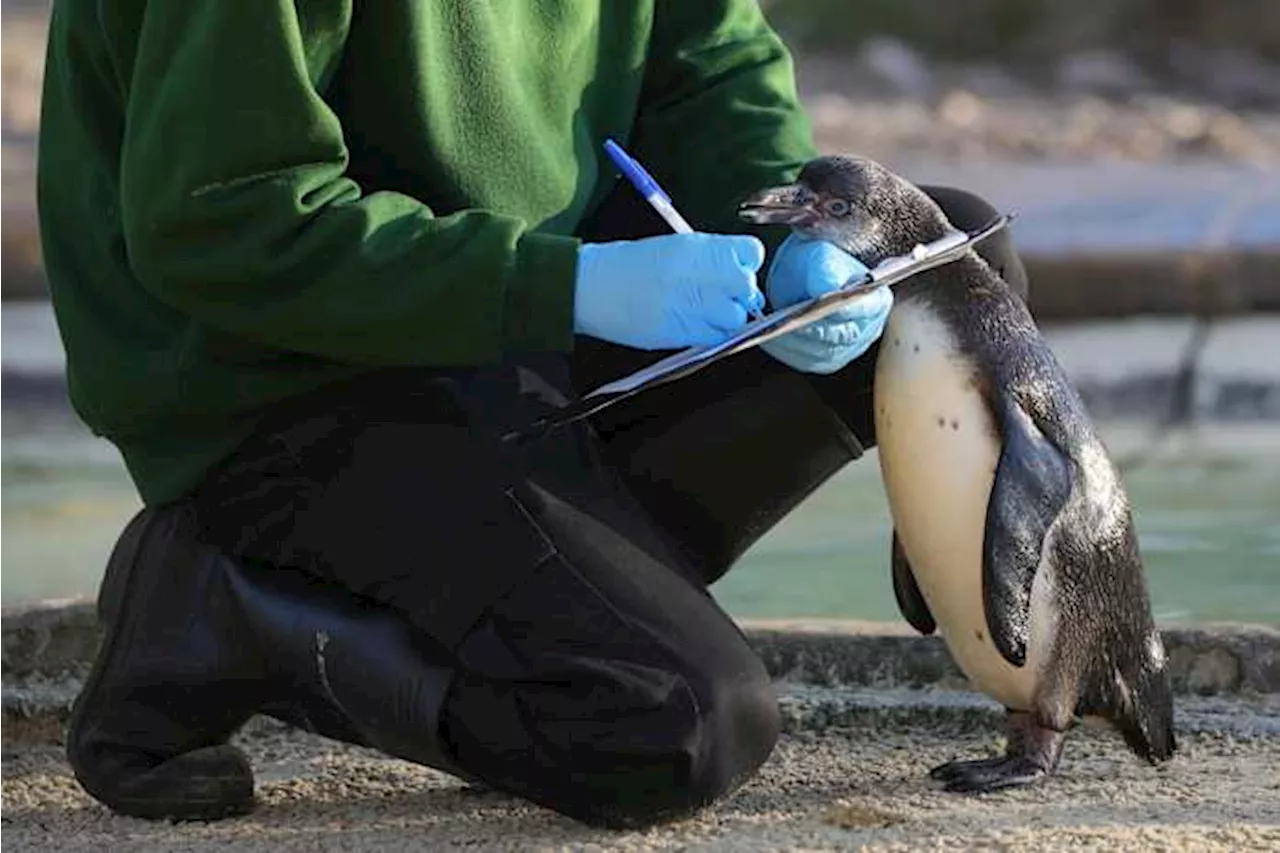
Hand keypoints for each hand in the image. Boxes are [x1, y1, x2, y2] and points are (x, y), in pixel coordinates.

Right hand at [573, 232, 765, 349]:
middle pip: (747, 287)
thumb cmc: (630, 265)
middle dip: (738, 294)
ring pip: (736, 317)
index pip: (752, 253)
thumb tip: (740, 278)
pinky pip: (717, 337)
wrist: (592, 287)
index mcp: (701, 246)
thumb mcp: (675, 246)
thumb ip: (711, 258)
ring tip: (703, 313)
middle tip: (719, 296)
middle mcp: (702, 273)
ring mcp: (694, 303)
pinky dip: (712, 334)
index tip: (733, 271)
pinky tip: (693, 325)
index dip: (745, 264)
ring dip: (727, 318)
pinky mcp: (683, 331)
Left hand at [760, 234, 891, 374]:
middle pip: (841, 336)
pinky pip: (805, 361)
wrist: (805, 275)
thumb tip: (824, 288)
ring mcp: (847, 349)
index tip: (824, 306)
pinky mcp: (825, 360)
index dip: (845, 310)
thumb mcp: (821, 256)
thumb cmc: (817, 264)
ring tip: (771, 329)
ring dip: (794, 342)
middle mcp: (867, 329)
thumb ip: (825, 270)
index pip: (864, 308)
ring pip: (821, 353)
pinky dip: (785, 349)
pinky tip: (768, 337)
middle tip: (788, 322)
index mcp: (875, 299)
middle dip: (812, 330)